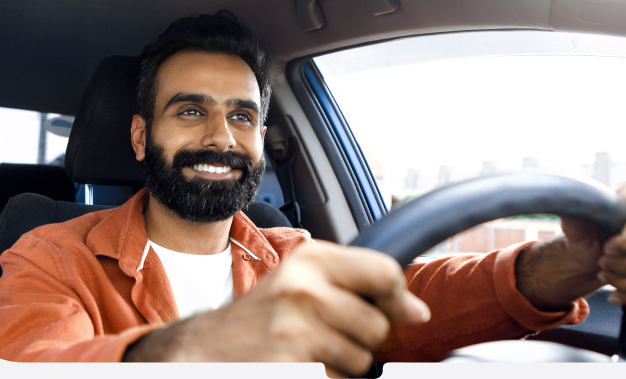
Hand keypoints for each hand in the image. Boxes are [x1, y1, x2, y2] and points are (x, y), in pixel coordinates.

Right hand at [123, 239, 429, 376]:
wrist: (207, 349)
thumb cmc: (262, 316)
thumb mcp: (303, 281)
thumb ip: (358, 284)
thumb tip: (417, 312)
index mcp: (310, 259)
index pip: (384, 272)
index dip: (401, 297)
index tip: (408, 312)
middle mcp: (303, 288)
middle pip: (378, 325)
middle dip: (364, 338)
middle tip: (329, 333)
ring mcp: (295, 329)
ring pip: (361, 359)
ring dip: (344, 363)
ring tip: (310, 350)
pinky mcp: (293, 366)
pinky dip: (326, 378)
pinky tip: (300, 366)